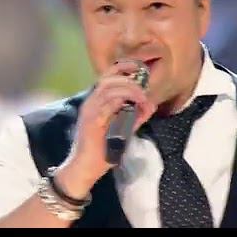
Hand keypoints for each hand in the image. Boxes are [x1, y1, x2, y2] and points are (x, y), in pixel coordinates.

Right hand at [55, 61, 156, 196]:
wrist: (85, 168)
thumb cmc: (103, 150)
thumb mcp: (124, 128)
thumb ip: (137, 116)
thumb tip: (152, 104)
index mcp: (95, 101)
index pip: (107, 76)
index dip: (123, 67)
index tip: (139, 67)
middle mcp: (90, 102)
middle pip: (109, 79)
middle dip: (130, 80)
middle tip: (144, 90)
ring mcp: (89, 110)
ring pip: (109, 89)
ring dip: (130, 90)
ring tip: (142, 98)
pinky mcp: (92, 121)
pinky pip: (108, 104)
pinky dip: (124, 101)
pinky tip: (135, 105)